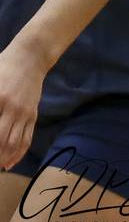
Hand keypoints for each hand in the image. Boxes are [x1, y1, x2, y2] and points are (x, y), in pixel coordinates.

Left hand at [0, 42, 46, 168]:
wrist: (31, 58)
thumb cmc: (3, 67)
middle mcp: (12, 110)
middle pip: (1, 141)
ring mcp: (24, 114)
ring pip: (14, 143)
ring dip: (4, 159)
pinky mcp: (32, 115)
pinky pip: (26, 138)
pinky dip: (18, 153)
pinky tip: (10, 163)